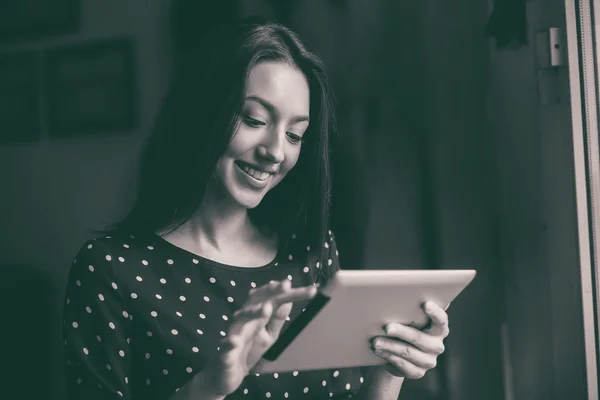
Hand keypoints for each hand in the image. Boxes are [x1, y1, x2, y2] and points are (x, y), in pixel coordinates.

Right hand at [203, 280, 316, 396]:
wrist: (226, 375)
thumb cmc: (248, 351)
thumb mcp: (268, 336)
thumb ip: (277, 320)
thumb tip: (288, 300)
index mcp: (257, 317)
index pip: (274, 299)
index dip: (288, 293)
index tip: (309, 290)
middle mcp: (245, 321)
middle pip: (258, 302)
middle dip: (271, 292)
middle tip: (286, 285)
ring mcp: (234, 335)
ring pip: (241, 320)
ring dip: (253, 312)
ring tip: (266, 308)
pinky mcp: (225, 353)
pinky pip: (226, 347)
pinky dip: (229, 343)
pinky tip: (234, 341)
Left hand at [370, 301, 449, 378]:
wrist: (396, 352)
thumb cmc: (403, 327)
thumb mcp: (408, 318)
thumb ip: (411, 309)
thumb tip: (404, 291)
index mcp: (439, 329)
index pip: (442, 320)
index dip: (435, 312)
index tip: (425, 303)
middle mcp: (437, 345)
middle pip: (419, 338)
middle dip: (402, 332)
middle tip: (387, 328)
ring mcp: (429, 361)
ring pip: (407, 352)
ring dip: (390, 346)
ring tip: (375, 341)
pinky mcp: (418, 372)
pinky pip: (403, 366)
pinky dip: (390, 357)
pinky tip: (380, 351)